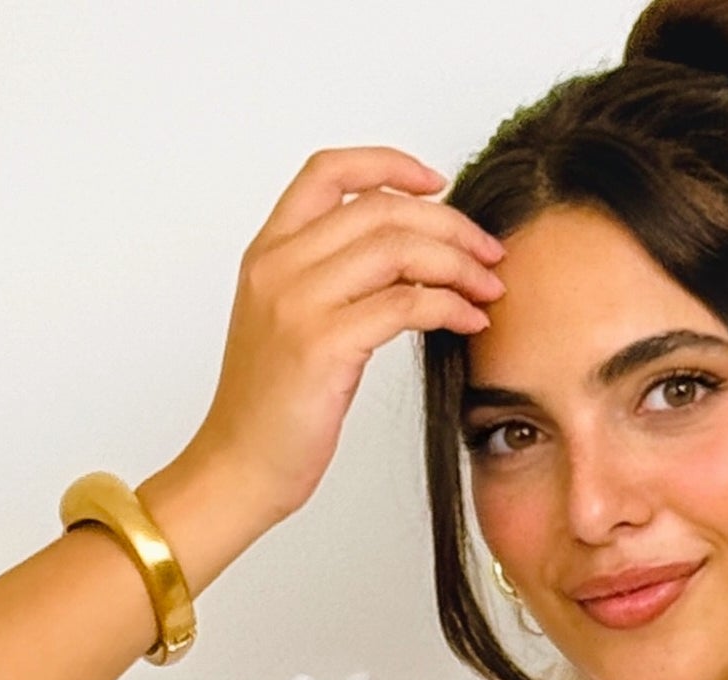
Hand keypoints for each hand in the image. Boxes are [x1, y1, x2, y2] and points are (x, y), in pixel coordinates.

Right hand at [171, 145, 506, 532]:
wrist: (239, 466)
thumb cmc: (271, 408)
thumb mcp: (291, 323)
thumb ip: (331, 279)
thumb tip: (404, 257)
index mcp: (268, 251)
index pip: (328, 171)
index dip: (389, 165)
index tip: (438, 184)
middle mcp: (278, 265)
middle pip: (379, 208)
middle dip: (448, 224)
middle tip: (488, 253)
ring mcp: (297, 302)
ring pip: (397, 249)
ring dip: (457, 263)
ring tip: (489, 288)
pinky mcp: (323, 345)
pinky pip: (405, 305)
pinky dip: (449, 306)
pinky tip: (470, 320)